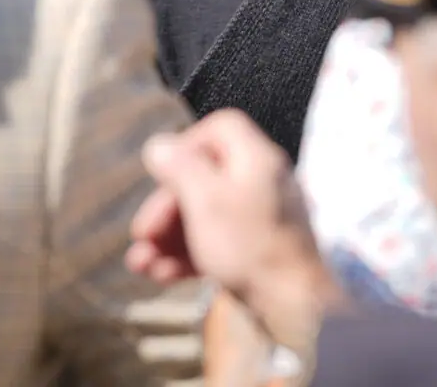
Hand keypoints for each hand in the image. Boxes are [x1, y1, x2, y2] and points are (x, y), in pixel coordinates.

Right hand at [127, 110, 341, 350]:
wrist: (296, 307)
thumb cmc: (250, 246)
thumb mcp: (205, 200)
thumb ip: (180, 167)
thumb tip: (158, 144)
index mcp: (256, 158)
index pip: (220, 128)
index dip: (186, 144)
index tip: (161, 172)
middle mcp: (263, 182)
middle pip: (205, 177)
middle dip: (167, 207)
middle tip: (142, 234)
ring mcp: (262, 218)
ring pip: (206, 215)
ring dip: (169, 237)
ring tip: (141, 264)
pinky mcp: (259, 251)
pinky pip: (218, 242)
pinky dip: (189, 254)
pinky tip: (162, 275)